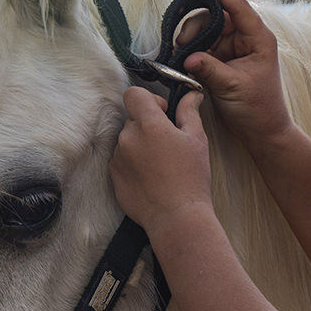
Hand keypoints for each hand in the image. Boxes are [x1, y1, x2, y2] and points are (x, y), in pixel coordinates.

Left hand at [109, 87, 213, 236]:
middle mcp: (128, 138)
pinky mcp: (113, 176)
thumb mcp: (197, 140)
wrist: (176, 217)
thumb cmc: (191, 179)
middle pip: (133, 118)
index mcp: (149, 125)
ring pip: (127, 140)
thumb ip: (189, 112)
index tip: (163, 113)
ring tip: (161, 165)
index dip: (149, 99)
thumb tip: (190, 95)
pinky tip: (152, 178)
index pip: (134, 94)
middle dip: (148, 125)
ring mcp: (117, 158)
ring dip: (140, 145)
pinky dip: (134, 163)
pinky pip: (121, 160)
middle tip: (168, 144)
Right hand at [179, 0, 291, 149]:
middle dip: (197, 25)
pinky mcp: (223, 60)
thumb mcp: (232, 87)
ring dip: (192, 39)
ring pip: (207, 31)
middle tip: (182, 43)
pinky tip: (185, 60)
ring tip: (183, 55)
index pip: (238, 7)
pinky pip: (204, 47)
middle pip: (217, 17)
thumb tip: (187, 57)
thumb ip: (209, 69)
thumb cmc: (257, 108)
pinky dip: (193, 51)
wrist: (262, 131)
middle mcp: (247, 39)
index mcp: (258, 38)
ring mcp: (234, 49)